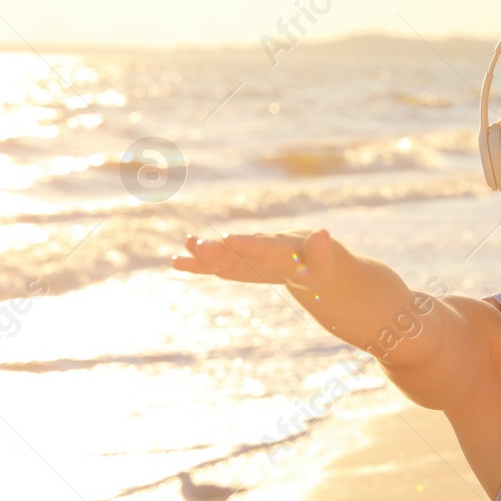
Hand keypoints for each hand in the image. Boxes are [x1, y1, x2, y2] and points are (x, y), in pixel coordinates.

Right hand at [171, 228, 337, 290]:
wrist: (307, 259)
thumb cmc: (318, 267)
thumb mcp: (324, 266)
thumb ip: (321, 253)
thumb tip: (323, 234)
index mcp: (280, 248)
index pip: (262, 246)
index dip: (245, 244)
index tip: (227, 239)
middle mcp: (258, 247)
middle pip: (236, 249)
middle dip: (217, 249)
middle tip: (196, 244)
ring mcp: (246, 256)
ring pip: (223, 255)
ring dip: (204, 253)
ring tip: (185, 247)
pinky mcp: (237, 265)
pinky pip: (216, 267)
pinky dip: (198, 266)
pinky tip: (177, 263)